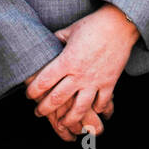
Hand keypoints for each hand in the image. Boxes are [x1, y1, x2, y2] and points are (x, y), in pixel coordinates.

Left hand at [25, 5, 138, 140]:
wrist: (120, 25)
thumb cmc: (93, 25)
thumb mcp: (70, 30)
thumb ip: (56, 39)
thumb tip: (46, 43)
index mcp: (67, 60)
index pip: (44, 80)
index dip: (33, 90)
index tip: (29, 95)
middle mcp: (79, 74)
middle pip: (58, 98)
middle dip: (45, 109)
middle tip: (38, 113)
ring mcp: (95, 81)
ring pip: (80, 108)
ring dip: (69, 119)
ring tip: (62, 124)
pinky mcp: (109, 83)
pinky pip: (102, 103)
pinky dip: (96, 109)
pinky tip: (92, 112)